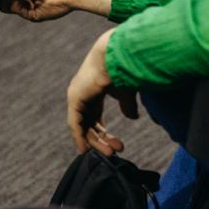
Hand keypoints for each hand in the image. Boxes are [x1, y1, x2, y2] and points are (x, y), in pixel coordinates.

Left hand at [67, 29, 139, 154]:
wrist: (117, 55)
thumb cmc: (123, 69)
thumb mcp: (127, 92)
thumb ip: (127, 105)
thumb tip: (133, 118)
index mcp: (93, 90)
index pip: (94, 115)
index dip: (102, 131)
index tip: (114, 144)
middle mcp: (82, 94)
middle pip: (89, 123)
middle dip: (103, 139)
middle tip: (116, 151)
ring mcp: (77, 96)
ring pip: (83, 126)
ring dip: (96, 141)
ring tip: (110, 154)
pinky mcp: (75, 99)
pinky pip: (75, 124)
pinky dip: (79, 138)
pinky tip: (85, 150)